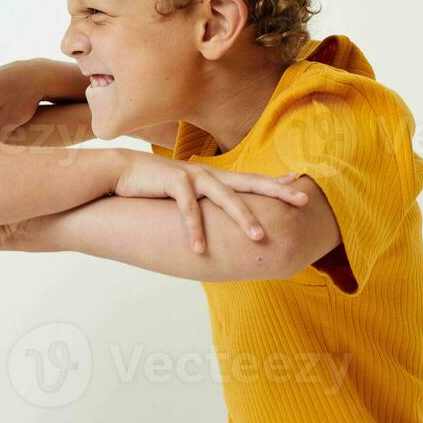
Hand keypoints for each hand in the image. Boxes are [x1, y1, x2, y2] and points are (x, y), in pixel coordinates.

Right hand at [113, 152, 308, 252]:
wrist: (119, 172)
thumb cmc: (153, 187)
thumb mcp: (184, 193)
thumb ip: (202, 203)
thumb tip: (217, 225)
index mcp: (213, 177)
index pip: (251, 179)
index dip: (276, 182)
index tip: (300, 185)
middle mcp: (208, 174)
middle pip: (250, 183)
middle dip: (277, 192)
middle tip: (303, 201)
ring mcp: (192, 175)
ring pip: (225, 197)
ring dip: (243, 218)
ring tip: (259, 238)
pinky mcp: (172, 181)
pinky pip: (187, 209)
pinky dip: (194, 230)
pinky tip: (199, 250)